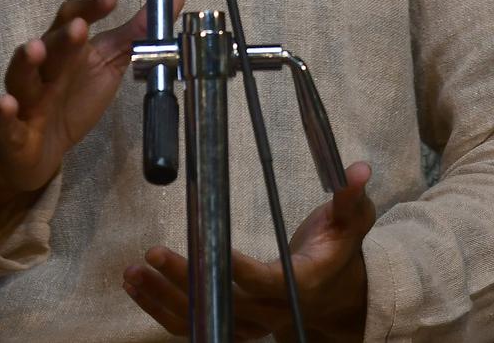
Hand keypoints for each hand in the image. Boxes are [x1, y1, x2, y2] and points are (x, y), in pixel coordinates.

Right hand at [0, 0, 183, 220]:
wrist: (32, 152)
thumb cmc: (71, 99)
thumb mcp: (106, 64)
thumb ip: (136, 33)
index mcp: (66, 50)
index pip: (72, 18)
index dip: (90, 6)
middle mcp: (43, 69)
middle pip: (50, 45)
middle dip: (64, 36)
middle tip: (80, 27)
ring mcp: (25, 100)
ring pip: (22, 77)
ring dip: (27, 62)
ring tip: (34, 49)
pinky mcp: (13, 134)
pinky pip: (5, 124)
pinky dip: (4, 115)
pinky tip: (7, 105)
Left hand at [123, 159, 375, 339]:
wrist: (337, 294)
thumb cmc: (339, 249)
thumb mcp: (353, 221)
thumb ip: (352, 197)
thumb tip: (359, 169)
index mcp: (301, 283)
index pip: (265, 281)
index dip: (239, 270)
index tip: (212, 249)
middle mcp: (272, 309)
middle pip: (224, 303)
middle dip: (186, 281)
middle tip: (153, 255)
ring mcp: (250, 321)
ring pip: (203, 319)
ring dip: (164, 300)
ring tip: (134, 272)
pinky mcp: (233, 323)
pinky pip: (194, 323)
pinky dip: (161, 308)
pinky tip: (137, 286)